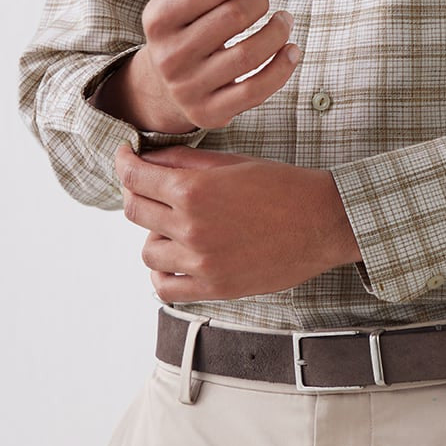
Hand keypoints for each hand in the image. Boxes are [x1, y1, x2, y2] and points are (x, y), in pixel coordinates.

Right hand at [95, 0, 299, 133]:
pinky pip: (256, 91)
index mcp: (158, 16)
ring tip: (285, 20)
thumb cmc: (183, 22)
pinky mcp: (209, 113)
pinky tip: (292, 50)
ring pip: (249, 55)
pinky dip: (283, 68)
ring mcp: (187, 87)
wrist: (162, 85)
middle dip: (261, 0)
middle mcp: (168, 54)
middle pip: (234, 16)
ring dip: (278, 31)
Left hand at [114, 144, 362, 302]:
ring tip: (175, 224)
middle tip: (149, 187)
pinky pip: (164, 287)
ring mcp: (200, 262)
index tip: (124, 157)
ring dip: (154, 234)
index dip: (123, 163)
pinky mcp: (213, 288)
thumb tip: (148, 159)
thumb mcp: (232, 162)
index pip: (135, 178)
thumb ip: (185, 162)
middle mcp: (190, 228)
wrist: (322, 222)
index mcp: (194, 191)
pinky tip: (177, 257)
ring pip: (147, 250)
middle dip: (136, 193)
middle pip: (135, 211)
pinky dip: (163, 272)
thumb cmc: (282, 185)